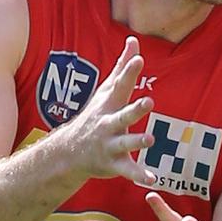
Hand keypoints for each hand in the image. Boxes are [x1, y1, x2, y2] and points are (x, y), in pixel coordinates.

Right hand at [63, 36, 155, 184]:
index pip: (121, 86)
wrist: (69, 152)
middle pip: (123, 115)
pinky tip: (152, 179)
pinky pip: (128, 170)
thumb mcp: (107, 92)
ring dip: (137, 141)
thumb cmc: (95, 116)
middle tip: (149, 102)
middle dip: (134, 110)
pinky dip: (139, 175)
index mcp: (110, 105)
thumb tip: (134, 41)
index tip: (138, 58)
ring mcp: (110, 144)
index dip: (129, 72)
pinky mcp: (114, 164)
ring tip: (150, 139)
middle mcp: (109, 124)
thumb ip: (123, 67)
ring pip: (125, 143)